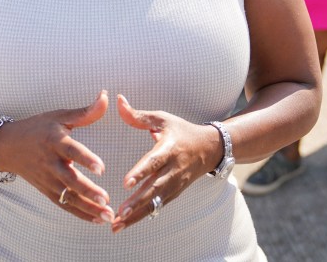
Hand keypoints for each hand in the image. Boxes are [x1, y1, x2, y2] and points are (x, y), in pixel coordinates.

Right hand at [0, 90, 114, 224]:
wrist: (6, 147)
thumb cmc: (38, 128)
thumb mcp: (59, 116)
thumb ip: (84, 112)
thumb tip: (106, 96)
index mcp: (54, 140)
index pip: (71, 150)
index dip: (85, 159)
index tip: (101, 168)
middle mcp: (50, 162)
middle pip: (69, 179)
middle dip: (88, 191)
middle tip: (106, 200)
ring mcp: (47, 179)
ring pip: (67, 197)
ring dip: (87, 207)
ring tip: (108, 215)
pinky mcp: (46, 190)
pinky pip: (63, 204)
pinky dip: (79, 213)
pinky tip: (97, 219)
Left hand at [111, 94, 219, 232]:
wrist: (210, 148)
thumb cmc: (181, 131)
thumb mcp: (163, 119)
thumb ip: (138, 115)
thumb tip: (118, 100)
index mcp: (169, 149)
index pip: (154, 162)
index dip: (140, 172)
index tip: (126, 183)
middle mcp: (174, 169)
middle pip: (154, 188)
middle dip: (137, 202)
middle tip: (119, 213)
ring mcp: (176, 184)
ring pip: (155, 203)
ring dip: (136, 215)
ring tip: (116, 225)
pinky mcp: (175, 193)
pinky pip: (158, 207)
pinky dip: (143, 216)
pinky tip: (126, 224)